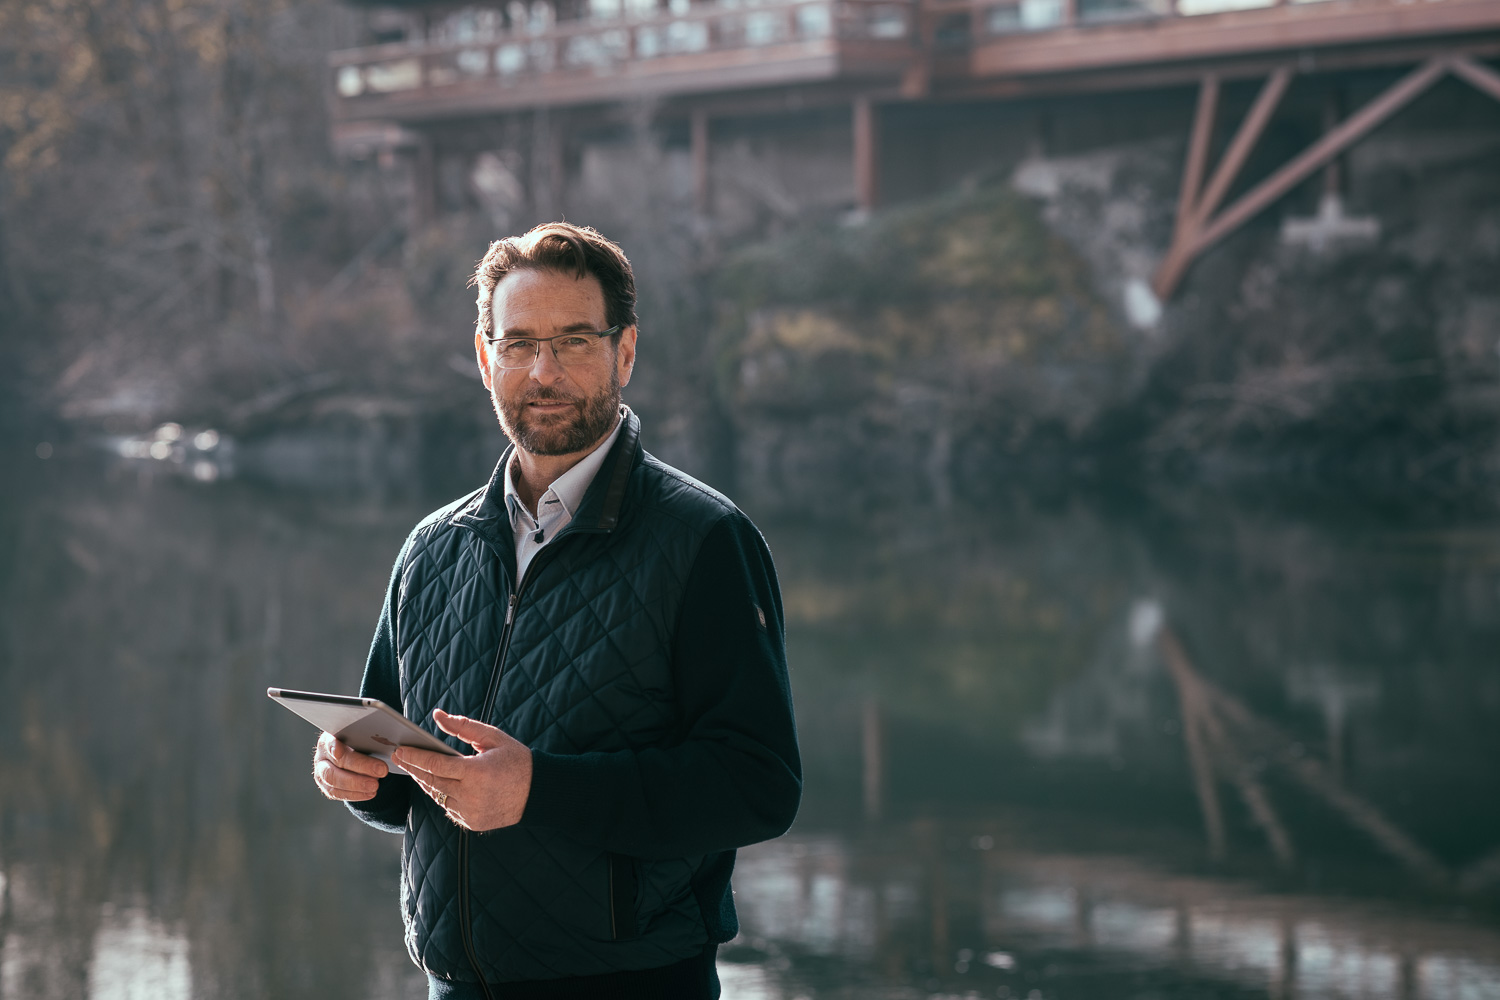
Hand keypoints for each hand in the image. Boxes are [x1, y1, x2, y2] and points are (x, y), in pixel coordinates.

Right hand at [313, 731, 387, 800]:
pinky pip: (338, 793)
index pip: (328, 741)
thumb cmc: (357, 744)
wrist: (352, 757)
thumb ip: (367, 739)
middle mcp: (322, 756)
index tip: (339, 752)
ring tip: (375, 785)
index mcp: (329, 739)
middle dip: (360, 767)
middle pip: (336, 763)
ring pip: (334, 781)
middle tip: (381, 770)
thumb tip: (387, 742)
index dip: (333, 746)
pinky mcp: (326, 787)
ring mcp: (321, 773)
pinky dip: (355, 794)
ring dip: (357, 785)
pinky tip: (370, 793)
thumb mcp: (361, 738)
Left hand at [391, 709, 532, 831]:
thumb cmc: (516, 760)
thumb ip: (463, 726)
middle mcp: (472, 796)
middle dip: (413, 768)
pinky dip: (442, 795)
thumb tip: (437, 715)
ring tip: (416, 769)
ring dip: (426, 782)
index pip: (436, 764)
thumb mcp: (493, 737)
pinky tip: (437, 784)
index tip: (400, 750)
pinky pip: (449, 807)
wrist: (538, 792)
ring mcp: (471, 812)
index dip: (415, 757)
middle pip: (432, 781)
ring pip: (438, 796)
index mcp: (477, 773)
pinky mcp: (472, 822)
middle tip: (399, 757)